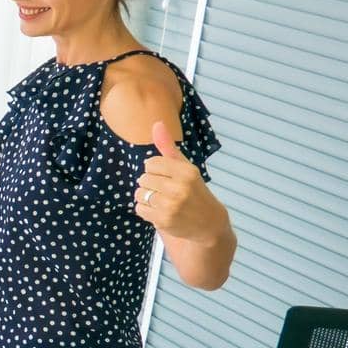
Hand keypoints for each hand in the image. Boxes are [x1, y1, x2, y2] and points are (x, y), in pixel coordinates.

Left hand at [135, 121, 226, 242]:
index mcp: (186, 171)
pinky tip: (160, 212)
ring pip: (139, 193)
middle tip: (166, 192)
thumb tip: (157, 124)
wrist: (208, 224)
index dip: (155, 170)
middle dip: (150, 185)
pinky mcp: (163, 220)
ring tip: (162, 201)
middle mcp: (180, 187)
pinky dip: (146, 210)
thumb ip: (168, 147)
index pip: (150, 163)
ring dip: (146, 198)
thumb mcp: (185, 168)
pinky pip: (139, 208)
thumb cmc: (193, 191)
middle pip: (143, 178)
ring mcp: (171, 205)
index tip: (167, 177)